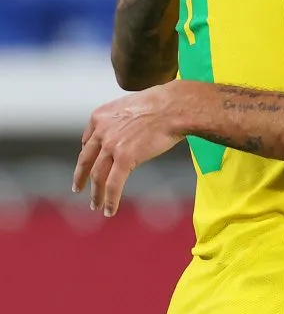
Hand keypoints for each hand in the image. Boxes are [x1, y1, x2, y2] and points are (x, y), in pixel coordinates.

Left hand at [73, 81, 186, 215]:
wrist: (174, 106)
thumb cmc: (162, 103)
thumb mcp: (132, 106)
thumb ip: (122, 120)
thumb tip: (129, 131)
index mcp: (100, 116)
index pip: (88, 140)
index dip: (88, 155)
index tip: (89, 164)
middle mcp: (101, 131)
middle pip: (86, 160)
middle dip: (80, 177)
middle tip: (78, 188)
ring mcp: (111, 146)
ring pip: (97, 176)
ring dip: (96, 193)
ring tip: (97, 205)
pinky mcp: (124, 159)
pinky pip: (113, 185)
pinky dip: (110, 200)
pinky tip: (109, 210)